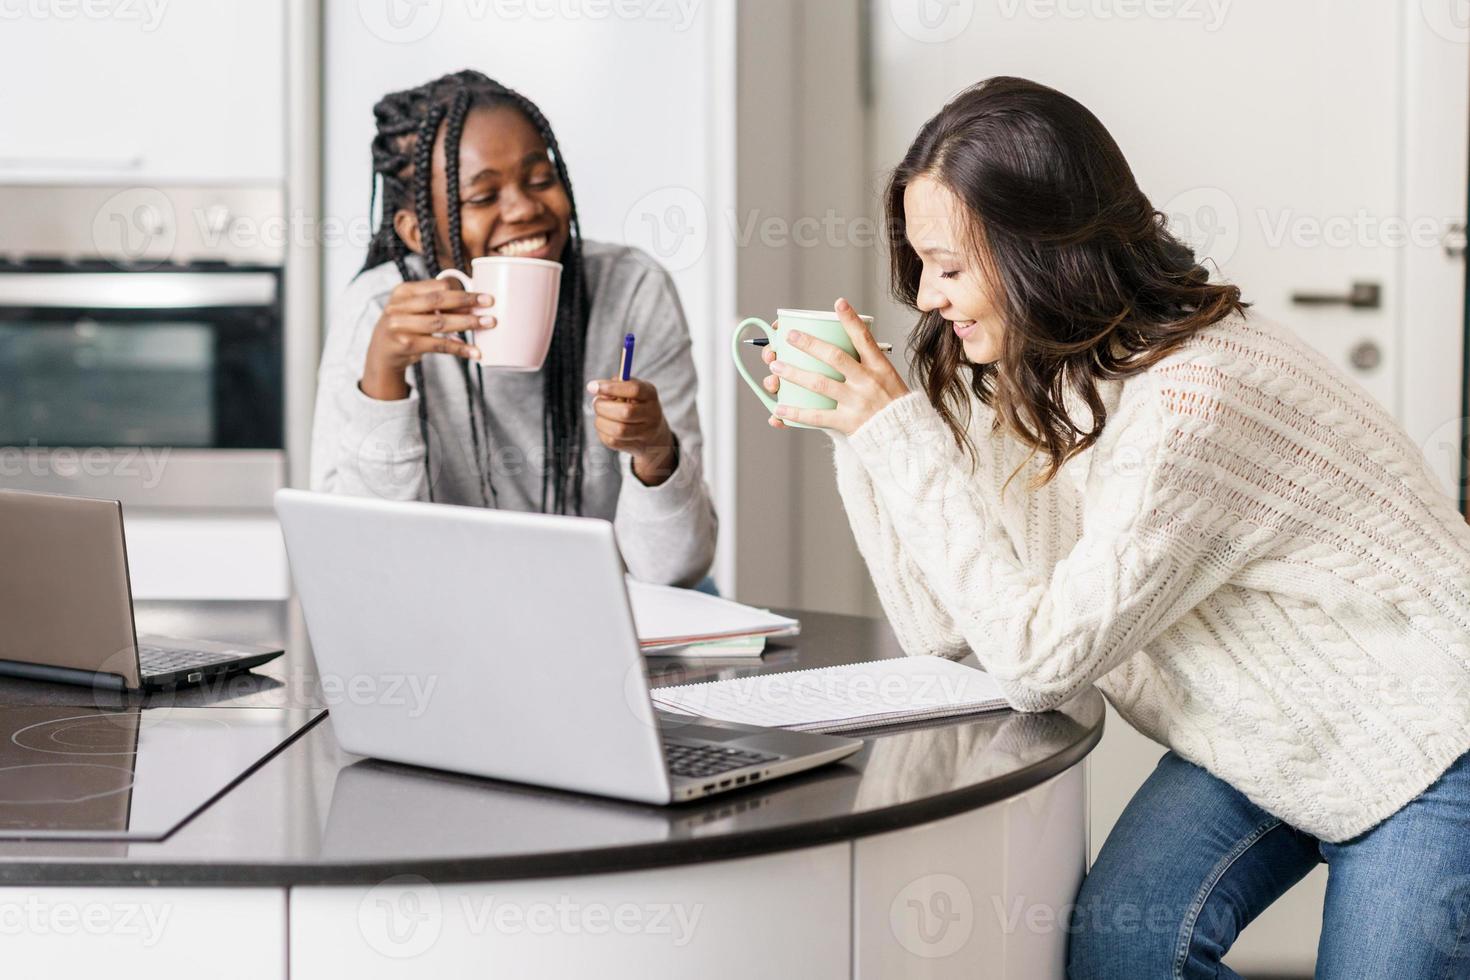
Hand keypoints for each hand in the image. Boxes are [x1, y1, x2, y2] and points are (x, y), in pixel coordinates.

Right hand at [360, 278, 496, 400]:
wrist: (382, 351)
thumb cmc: (406, 324)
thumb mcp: (412, 307)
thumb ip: (435, 301)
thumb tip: (473, 301)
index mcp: (403, 291)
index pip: (437, 286)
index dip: (461, 290)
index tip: (482, 295)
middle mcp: (399, 306)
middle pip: (439, 301)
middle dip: (467, 301)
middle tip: (490, 302)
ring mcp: (401, 326)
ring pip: (440, 323)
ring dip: (467, 323)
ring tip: (488, 323)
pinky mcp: (406, 345)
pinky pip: (439, 345)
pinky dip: (459, 348)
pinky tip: (474, 351)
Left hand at [586, 378, 678, 485]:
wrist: (655, 436)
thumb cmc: (637, 406)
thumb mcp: (633, 391)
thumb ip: (616, 384)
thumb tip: (596, 387)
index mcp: (650, 395)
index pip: (634, 389)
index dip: (612, 388)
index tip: (592, 387)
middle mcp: (652, 414)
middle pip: (625, 412)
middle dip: (603, 407)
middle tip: (596, 403)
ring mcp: (646, 433)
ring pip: (618, 430)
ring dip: (601, 421)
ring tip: (600, 415)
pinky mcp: (637, 447)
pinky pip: (613, 441)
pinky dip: (603, 432)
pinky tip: (605, 427)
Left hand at [762, 298, 908, 434]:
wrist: (905, 434)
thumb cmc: (894, 404)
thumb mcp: (888, 376)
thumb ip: (868, 362)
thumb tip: (850, 339)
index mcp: (879, 367)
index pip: (864, 338)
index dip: (850, 320)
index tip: (838, 303)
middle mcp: (867, 381)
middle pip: (834, 357)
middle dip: (809, 344)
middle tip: (790, 336)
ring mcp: (856, 402)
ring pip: (820, 383)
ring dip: (794, 373)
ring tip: (775, 366)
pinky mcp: (847, 422)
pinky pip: (817, 416)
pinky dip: (795, 413)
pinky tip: (778, 408)